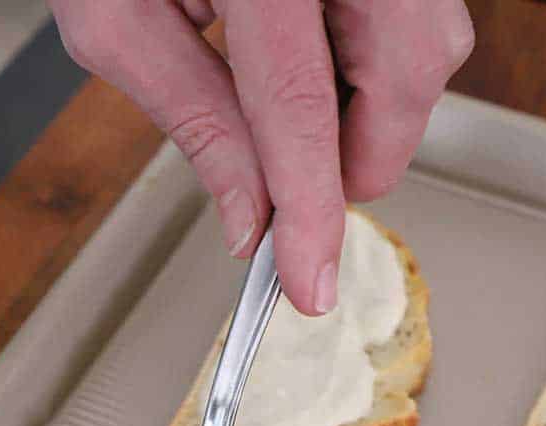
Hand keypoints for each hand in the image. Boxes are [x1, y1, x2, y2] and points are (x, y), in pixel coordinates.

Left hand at [50, 0, 473, 313]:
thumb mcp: (115, 15)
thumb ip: (193, 120)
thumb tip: (251, 219)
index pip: (299, 105)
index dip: (312, 209)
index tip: (309, 280)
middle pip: (407, 72)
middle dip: (359, 155)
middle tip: (301, 183)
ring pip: (430, 44)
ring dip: (369, 102)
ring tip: (286, 87)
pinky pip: (421, 11)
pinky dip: (374, 56)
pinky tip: (312, 45)